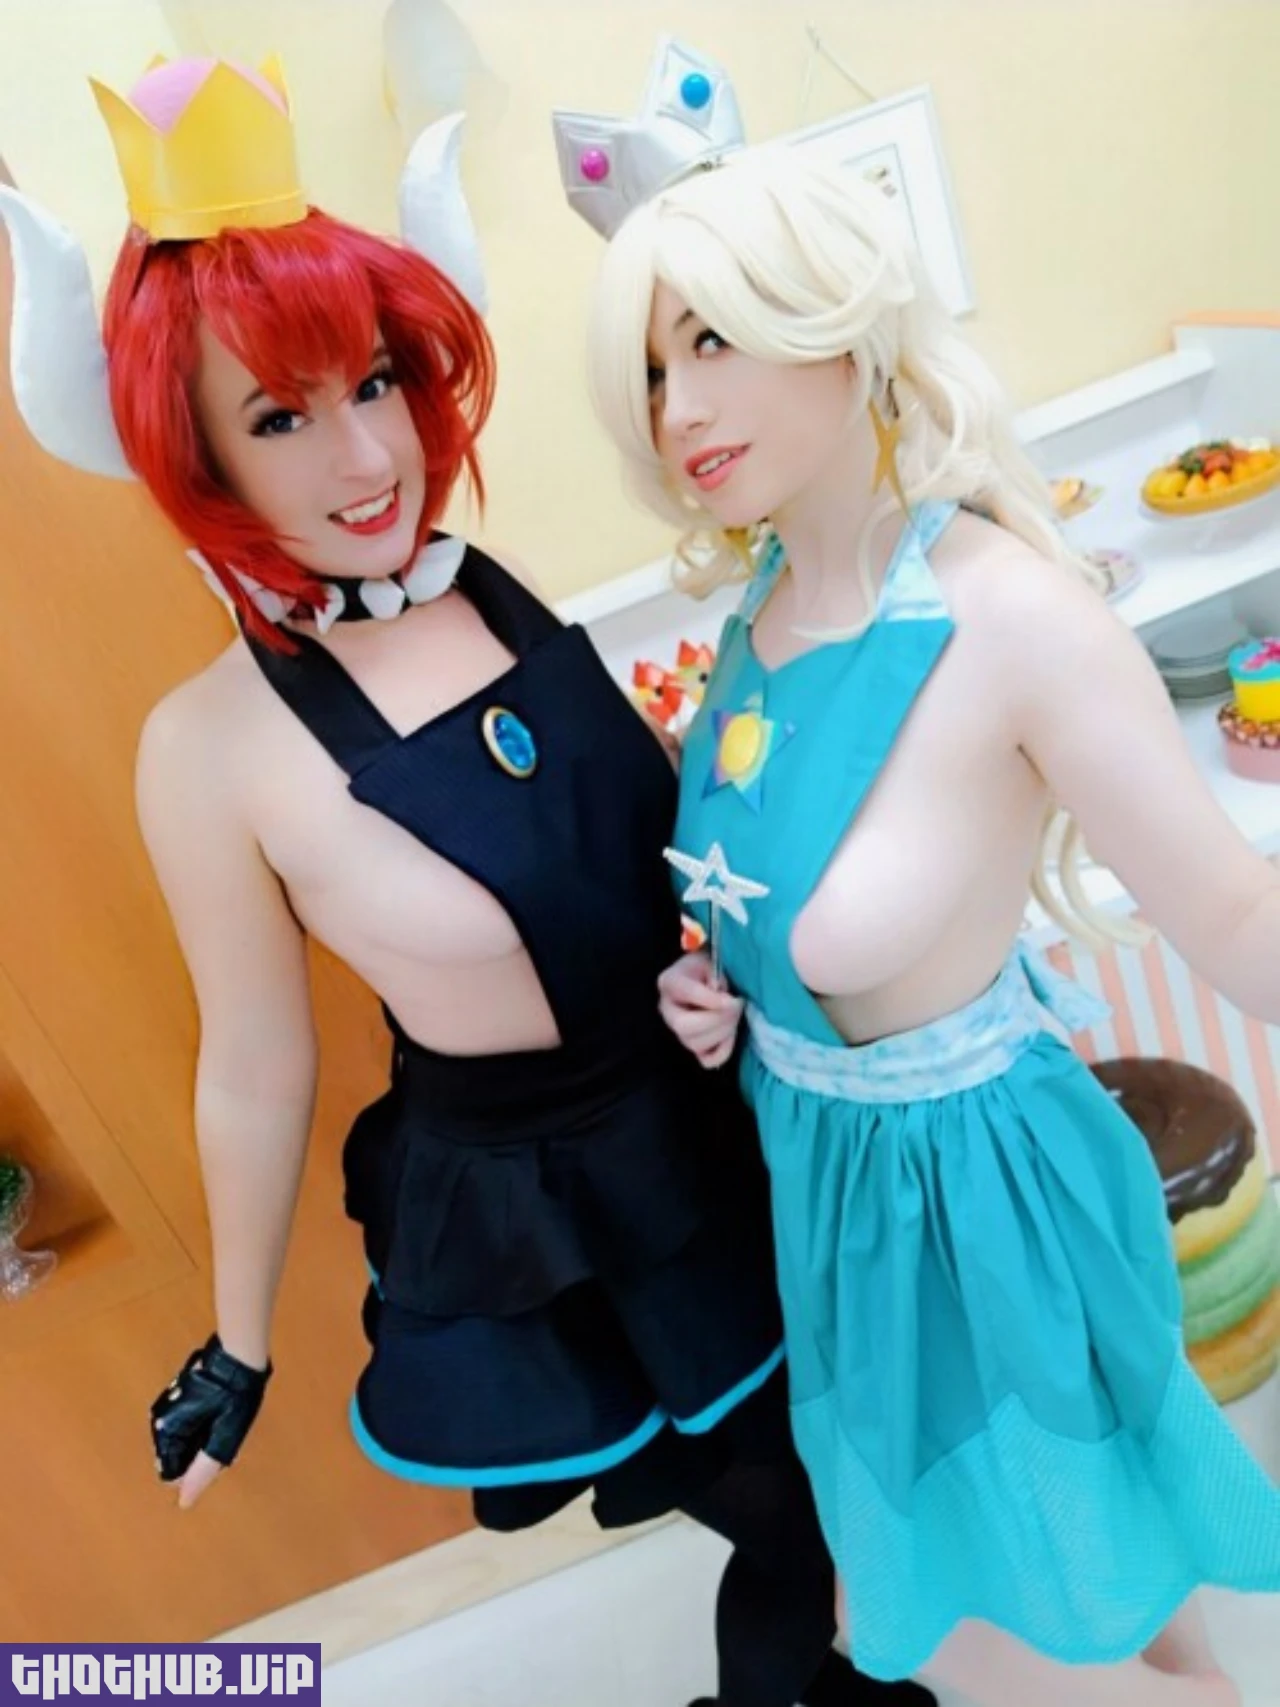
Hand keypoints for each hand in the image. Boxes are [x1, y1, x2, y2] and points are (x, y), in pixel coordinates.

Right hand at [150, 1335, 271, 1508]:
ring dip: (201, 1438)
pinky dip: (201, 1424)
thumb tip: (184, 1501)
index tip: (216, 1449)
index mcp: (166, 1431)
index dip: (197, 1468)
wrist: (239, 1354)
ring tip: (223, 1419)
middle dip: (199, 1453)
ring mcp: (167, 1405)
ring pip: (182, 1440)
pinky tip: (219, 1410)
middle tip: (222, 1432)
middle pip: (176, 1456)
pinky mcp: (177, 1395)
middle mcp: (158, 1419)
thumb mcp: (224, 1439)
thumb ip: (202, 1471)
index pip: (170, 1473)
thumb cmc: (234, 1397)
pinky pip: (185, 1424)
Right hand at [658, 950, 742, 1068]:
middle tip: (737, 1007)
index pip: (686, 994)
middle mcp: (667, 1010)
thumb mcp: (710, 960)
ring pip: (695, 1044)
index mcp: (670, 983)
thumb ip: (715, 974)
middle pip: (684, 1026)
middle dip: (715, 1020)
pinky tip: (730, 1035)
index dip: (711, 1000)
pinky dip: (723, 1051)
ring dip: (723, 1032)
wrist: (704, 977)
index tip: (732, 1000)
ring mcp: (677, 1032)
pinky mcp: (693, 1047)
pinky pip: (707, 1060)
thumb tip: (721, 996)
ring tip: (735, 1016)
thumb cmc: (708, 968)